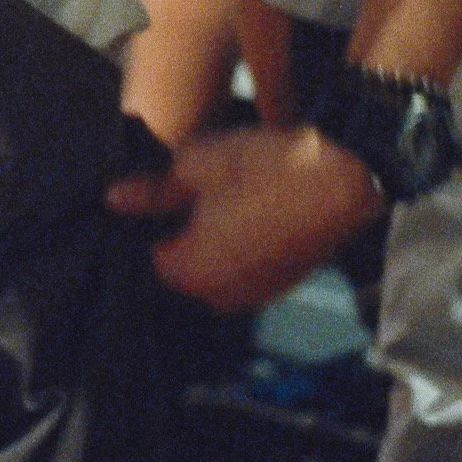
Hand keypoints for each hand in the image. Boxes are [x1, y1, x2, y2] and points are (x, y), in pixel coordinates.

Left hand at [105, 124, 384, 310]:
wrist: (348, 177)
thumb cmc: (267, 168)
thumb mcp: (196, 165)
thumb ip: (152, 190)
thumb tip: (113, 200)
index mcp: (191, 271)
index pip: (147, 253)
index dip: (150, 219)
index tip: (160, 191)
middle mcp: (221, 296)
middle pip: (180, 265)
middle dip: (181, 231)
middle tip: (194, 187)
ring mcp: (256, 294)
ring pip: (214, 267)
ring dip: (212, 239)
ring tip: (227, 195)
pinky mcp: (282, 283)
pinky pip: (244, 268)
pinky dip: (241, 245)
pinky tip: (253, 209)